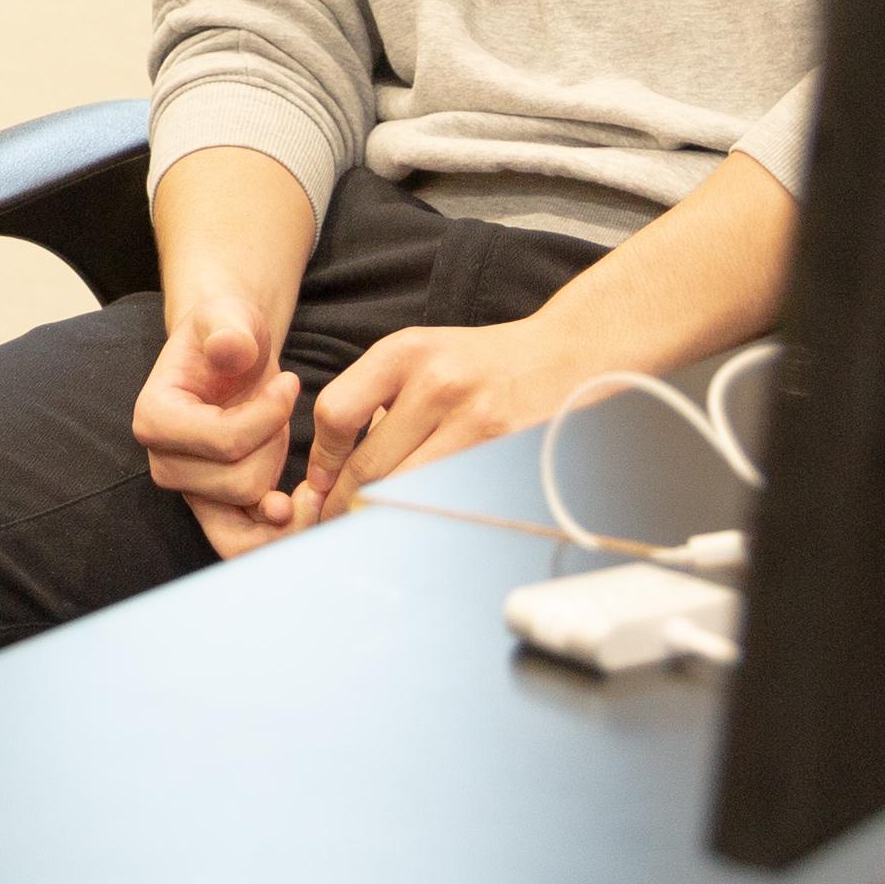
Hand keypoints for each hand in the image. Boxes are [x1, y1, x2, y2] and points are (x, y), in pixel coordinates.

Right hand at [132, 298, 303, 563]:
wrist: (231, 357)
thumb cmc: (228, 334)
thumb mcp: (229, 317)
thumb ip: (228, 329)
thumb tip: (229, 349)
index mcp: (154, 418)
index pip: (225, 441)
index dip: (270, 415)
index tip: (290, 381)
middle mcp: (163, 463)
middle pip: (241, 480)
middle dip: (275, 444)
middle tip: (279, 409)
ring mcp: (189, 491)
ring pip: (251, 506)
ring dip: (279, 470)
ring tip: (281, 437)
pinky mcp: (214, 508)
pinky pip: (244, 542)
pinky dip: (277, 531)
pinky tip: (299, 504)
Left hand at [289, 312, 600, 529]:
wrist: (567, 356)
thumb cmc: (480, 364)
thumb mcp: (421, 356)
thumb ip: (373, 400)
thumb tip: (327, 474)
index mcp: (405, 352)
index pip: (336, 413)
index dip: (321, 460)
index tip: (318, 485)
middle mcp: (437, 383)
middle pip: (368, 465)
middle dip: (340, 504)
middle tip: (328, 526)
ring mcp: (475, 420)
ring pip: (406, 491)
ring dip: (379, 517)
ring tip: (365, 531)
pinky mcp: (505, 452)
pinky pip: (448, 498)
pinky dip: (425, 515)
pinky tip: (417, 521)